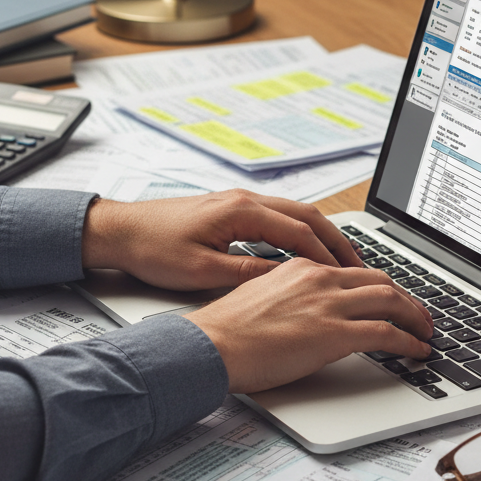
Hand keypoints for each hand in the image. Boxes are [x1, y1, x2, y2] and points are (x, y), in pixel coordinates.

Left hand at [81, 190, 362, 290]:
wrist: (119, 230)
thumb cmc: (152, 248)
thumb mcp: (202, 271)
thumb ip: (247, 274)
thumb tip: (286, 280)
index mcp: (240, 211)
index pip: (299, 232)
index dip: (328, 256)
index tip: (349, 276)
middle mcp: (245, 200)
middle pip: (307, 216)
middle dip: (337, 242)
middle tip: (360, 267)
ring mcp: (239, 202)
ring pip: (295, 214)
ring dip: (322, 236)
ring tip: (342, 262)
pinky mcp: (231, 210)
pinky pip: (279, 218)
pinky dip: (301, 234)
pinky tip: (306, 253)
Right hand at [184, 259, 434, 392]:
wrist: (209, 346)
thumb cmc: (225, 332)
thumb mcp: (261, 299)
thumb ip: (292, 298)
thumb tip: (309, 316)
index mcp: (301, 268)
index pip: (354, 272)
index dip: (381, 287)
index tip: (391, 300)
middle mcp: (319, 278)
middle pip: (381, 280)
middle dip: (407, 298)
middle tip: (419, 316)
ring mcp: (328, 304)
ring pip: (392, 301)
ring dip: (416, 318)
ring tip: (426, 333)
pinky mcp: (333, 333)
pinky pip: (387, 333)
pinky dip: (409, 341)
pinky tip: (416, 351)